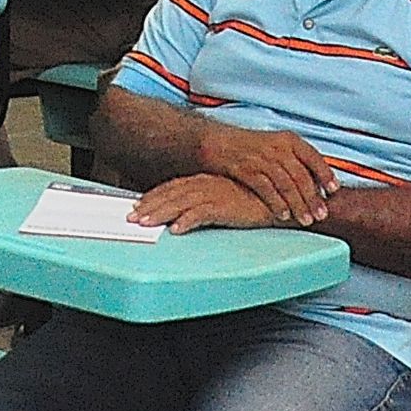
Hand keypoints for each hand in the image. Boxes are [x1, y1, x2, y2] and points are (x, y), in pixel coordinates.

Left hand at [131, 173, 278, 233]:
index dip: (152, 197)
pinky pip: (202, 214)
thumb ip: (204, 201)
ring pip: (180, 203)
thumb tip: (182, 212)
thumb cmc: (251, 200)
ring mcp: (215, 194)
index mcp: (203, 180)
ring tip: (145, 224)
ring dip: (161, 213)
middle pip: (170, 194)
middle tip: (131, 218)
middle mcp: (205, 184)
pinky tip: (176, 230)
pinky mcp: (226, 206)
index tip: (136, 207)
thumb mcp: (223, 197)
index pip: (171, 188)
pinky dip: (187, 221)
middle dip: (148, 206)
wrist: (279, 199)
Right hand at [195, 123, 334, 225]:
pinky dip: (276, 203)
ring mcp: (260, 157)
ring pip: (285, 183)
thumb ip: (295, 162)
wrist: (216, 142)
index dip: (325, 174)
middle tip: (322, 215)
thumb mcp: (275, 147)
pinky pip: (265, 188)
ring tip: (306, 220)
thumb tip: (319, 183)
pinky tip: (283, 215)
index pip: (313, 157)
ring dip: (298, 204)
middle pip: (300, 174)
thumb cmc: (250, 149)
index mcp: (288, 140)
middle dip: (313, 197)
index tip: (335, 191)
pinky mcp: (244, 168)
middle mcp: (276, 147)